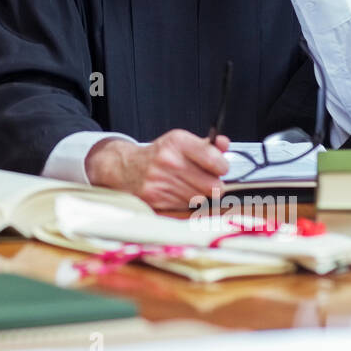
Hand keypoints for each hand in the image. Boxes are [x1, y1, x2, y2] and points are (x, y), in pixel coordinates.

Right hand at [86, 130, 229, 209]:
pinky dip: (184, 204)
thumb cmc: (159, 156)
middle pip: (212, 186)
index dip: (222, 167)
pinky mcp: (156, 199)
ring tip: (187, 186)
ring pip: (200, 199)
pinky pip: (185, 208)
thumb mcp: (180, 143)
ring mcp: (160, 181)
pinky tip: (176, 193)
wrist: (126, 168)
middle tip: (207, 181)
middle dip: (213, 185)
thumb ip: (207, 145)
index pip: (214, 160)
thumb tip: (224, 144)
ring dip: (198, 196)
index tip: (220, 168)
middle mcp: (168, 160)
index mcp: (177, 142)